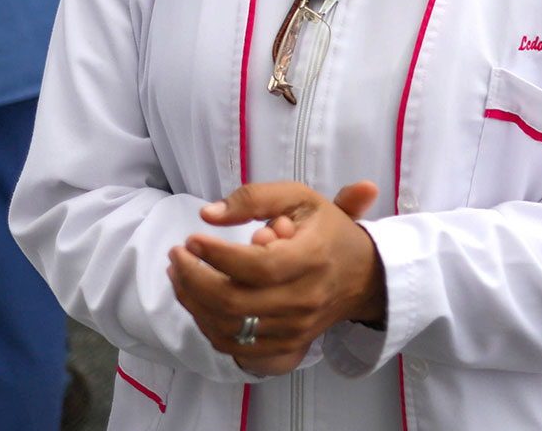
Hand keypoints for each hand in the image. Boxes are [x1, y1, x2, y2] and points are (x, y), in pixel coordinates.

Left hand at [167, 181, 385, 375]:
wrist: (364, 276)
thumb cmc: (328, 231)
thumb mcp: (301, 199)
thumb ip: (256, 197)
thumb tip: (209, 215)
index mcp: (312, 258)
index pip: (255, 266)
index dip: (216, 255)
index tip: (192, 239)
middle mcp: (305, 298)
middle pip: (233, 301)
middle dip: (193, 278)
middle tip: (177, 255)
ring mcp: (295, 327)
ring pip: (227, 326)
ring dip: (192, 301)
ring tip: (179, 274)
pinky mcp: (287, 344)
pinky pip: (235, 345)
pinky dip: (207, 324)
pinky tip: (197, 300)